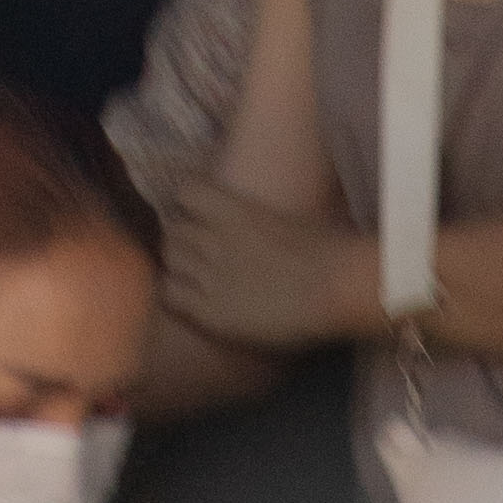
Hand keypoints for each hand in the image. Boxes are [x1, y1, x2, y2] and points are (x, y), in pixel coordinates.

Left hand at [150, 167, 380, 359]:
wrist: (333, 286)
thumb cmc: (324, 248)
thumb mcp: (285, 216)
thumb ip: (258, 216)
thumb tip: (260, 218)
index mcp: (232, 208)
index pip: (185, 192)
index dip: (188, 207)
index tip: (197, 217)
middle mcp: (213, 237)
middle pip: (173, 230)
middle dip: (181, 241)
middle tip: (196, 257)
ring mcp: (208, 274)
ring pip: (169, 261)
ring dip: (178, 268)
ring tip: (194, 281)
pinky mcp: (208, 310)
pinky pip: (170, 296)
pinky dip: (175, 297)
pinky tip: (192, 304)